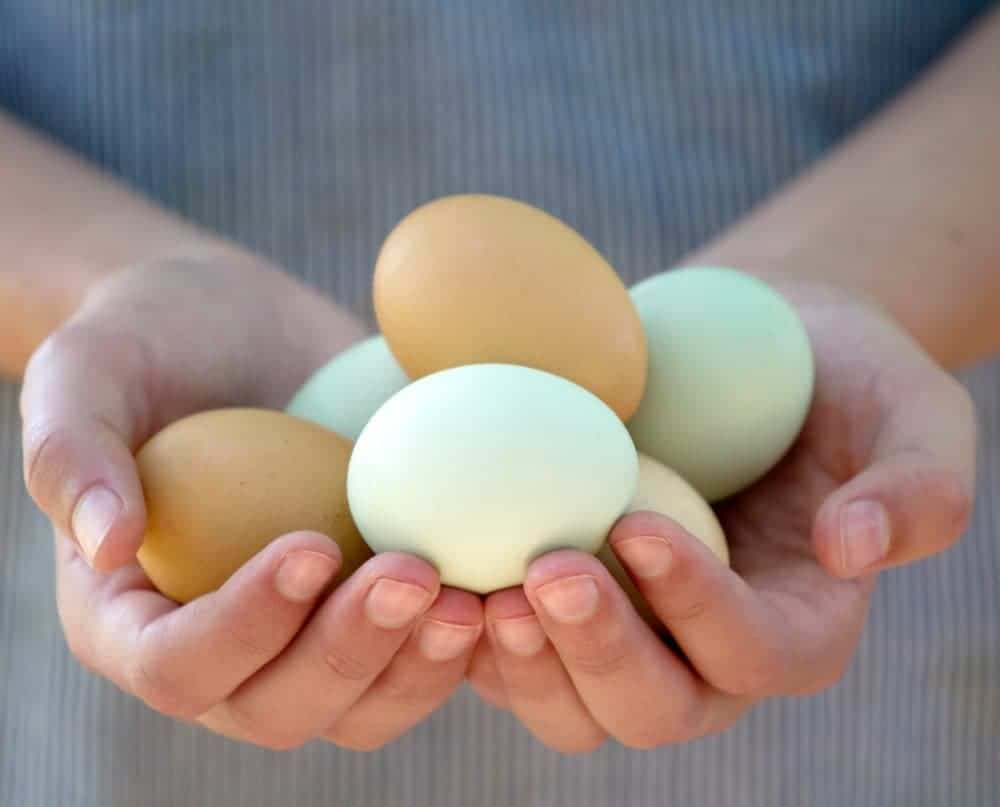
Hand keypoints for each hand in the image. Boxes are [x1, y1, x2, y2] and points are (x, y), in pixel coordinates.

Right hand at [21, 257, 483, 749]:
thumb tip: (106, 543)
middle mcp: (223, 645)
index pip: (177, 665)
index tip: (310, 544)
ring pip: (362, 707)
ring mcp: (306, 633)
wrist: (236, 322)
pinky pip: (420, 657)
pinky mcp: (372, 605)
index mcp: (132, 614)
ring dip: (418, 668)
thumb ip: (71, 451)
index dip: (244, 627)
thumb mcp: (87, 366)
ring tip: (472, 598)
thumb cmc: (151, 338)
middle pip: (280, 706)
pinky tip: (509, 583)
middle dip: (349, 655)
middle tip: (413, 574)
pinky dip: (466, 640)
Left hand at [469, 280, 975, 751]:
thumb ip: (917, 484)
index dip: (696, 610)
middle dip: (596, 655)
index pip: (754, 653)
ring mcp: (630, 636)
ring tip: (477, 589)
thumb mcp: (909, 411)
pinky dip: (471, 632)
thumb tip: (854, 548)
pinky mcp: (563, 607)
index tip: (634, 526)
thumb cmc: (836, 378)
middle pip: (653, 708)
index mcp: (798, 625)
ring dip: (523, 665)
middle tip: (541, 573)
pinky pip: (511, 654)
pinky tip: (436, 570)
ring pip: (572, 708)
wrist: (748, 352)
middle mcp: (707, 652)